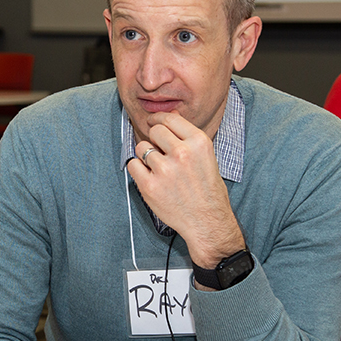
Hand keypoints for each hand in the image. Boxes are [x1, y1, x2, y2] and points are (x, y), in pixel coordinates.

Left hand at [126, 111, 244, 268]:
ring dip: (146, 155)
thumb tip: (166, 121)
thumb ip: (187, 139)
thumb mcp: (207, 157)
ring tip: (159, 168)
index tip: (153, 121)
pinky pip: (132, 165)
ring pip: (141, 147)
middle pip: (154, 131)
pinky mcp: (149, 185)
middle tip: (158, 149)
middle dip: (154, 138)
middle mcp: (182, 153)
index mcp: (199, 143)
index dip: (158, 119)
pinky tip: (149, 176)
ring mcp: (164, 170)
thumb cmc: (208, 191)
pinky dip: (138, 169)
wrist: (207, 221)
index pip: (170, 119)